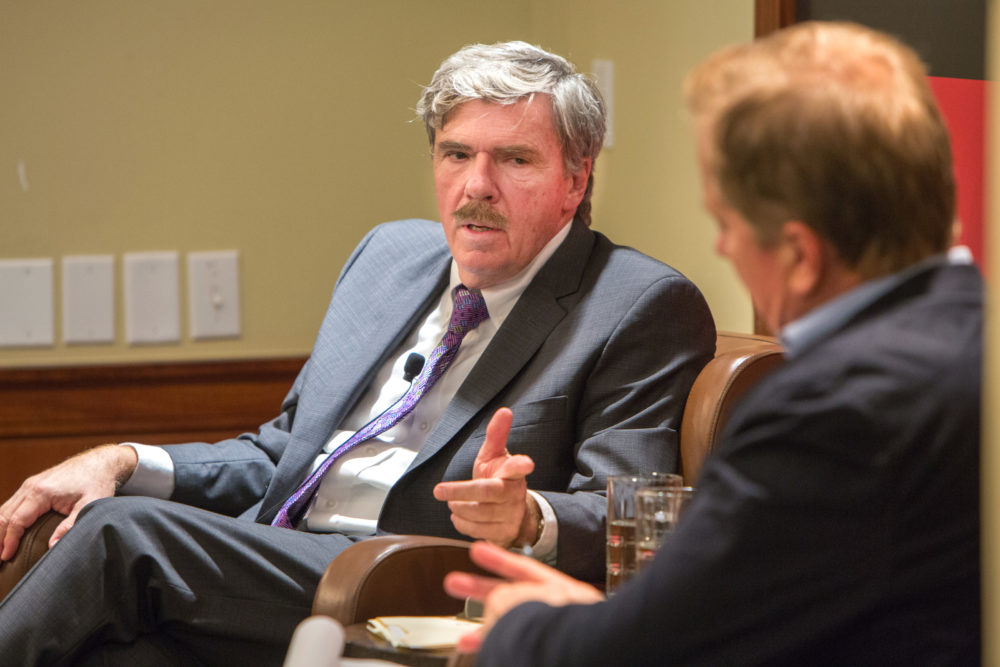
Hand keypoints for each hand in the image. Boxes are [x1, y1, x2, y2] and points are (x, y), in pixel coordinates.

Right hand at [0, 444, 136, 559]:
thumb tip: (51, 546)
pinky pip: (13, 503)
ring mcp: (30, 484)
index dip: (9, 541)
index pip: (17, 521)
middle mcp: (31, 486)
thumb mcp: (90, 505)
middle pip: (5, 515)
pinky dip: (6, 519)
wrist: (101, 462)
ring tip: (0, 549)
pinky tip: (6, 532)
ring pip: (5, 509)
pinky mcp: (33, 484)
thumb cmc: (97, 483)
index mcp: (41, 492)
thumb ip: (70, 526)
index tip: (7, 558)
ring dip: (0, 529)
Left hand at [433, 408, 536, 547]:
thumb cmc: (498, 478)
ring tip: (451, 502)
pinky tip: (458, 516)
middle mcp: (514, 494)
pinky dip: (462, 523)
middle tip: (438, 490)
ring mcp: (511, 515)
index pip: (518, 467)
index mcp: (513, 473)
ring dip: (459, 507)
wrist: (510, 513)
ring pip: (480, 513)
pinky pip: (477, 530)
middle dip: (461, 491)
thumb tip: (504, 411)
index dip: (521, 465)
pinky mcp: (504, 533)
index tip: (527, 463)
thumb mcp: (495, 456)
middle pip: (489, 492)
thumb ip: (496, 435)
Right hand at [444, 541, 603, 651]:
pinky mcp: (547, 653)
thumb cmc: (567, 627)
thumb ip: (506, 596)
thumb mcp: (528, 599)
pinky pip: (517, 646)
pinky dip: (499, 646)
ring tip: (464, 641)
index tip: (476, 550)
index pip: (524, 568)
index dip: (497, 558)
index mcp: (559, 591)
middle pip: (513, 597)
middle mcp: (556, 611)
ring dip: (486, 632)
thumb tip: (493, 604)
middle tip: (454, 584)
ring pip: (513, 629)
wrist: (586, 656)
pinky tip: (483, 652)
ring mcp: (551, 634)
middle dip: (480, 591)